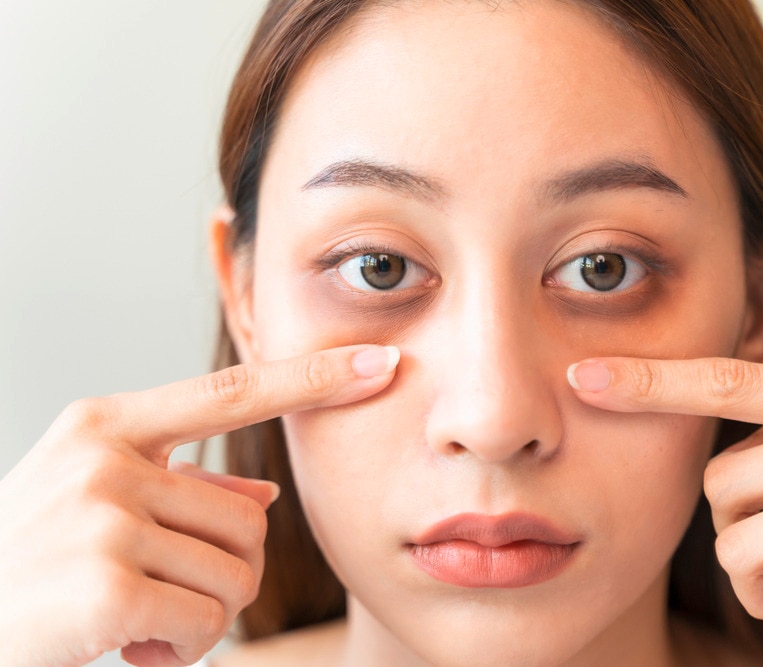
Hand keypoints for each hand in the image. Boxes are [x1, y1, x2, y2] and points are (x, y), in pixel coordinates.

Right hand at [0, 344, 398, 666]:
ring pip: (237, 572)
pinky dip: (185, 648)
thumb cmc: (33, 566)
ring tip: (139, 619)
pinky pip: (208, 619)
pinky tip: (131, 646)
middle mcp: (104, 459)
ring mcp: (102, 518)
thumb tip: (265, 496)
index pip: (231, 391)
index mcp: (105, 424)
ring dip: (203, 615)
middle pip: (251, 518)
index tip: (380, 361)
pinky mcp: (106, 585)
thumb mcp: (96, 504)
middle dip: (224, 573)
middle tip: (159, 596)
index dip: (312, 377)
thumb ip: (182, 489)